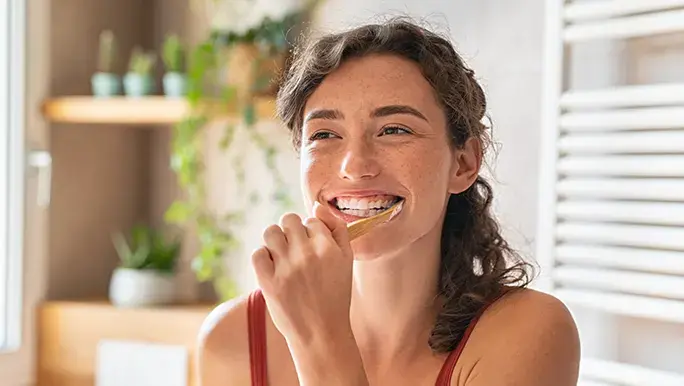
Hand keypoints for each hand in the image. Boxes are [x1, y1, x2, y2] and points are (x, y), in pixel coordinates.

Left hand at [251, 201, 354, 349]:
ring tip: (282, 255)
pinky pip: (257, 253)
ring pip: (270, 232)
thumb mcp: (347, 261)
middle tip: (295, 250)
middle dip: (291, 231)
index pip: (311, 219)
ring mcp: (286, 268)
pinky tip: (273, 267)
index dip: (310, 231)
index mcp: (328, 247)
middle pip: (289, 219)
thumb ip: (337, 229)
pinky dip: (263, 257)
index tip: (312, 248)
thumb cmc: (335, 296)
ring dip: (275, 240)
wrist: (321, 333)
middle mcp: (307, 254)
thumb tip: (317, 205)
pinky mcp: (268, 282)